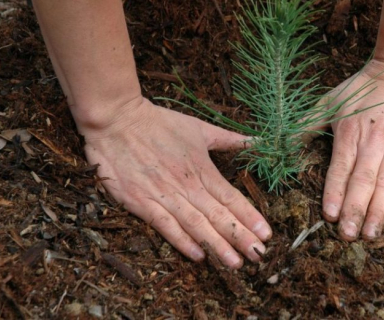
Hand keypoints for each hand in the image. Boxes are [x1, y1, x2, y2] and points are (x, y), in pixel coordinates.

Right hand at [81, 97, 271, 267]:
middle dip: (240, 237)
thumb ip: (229, 139)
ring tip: (235, 263)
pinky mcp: (140, 202)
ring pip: (196, 225)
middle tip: (259, 256)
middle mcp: (187, 185)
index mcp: (202, 168)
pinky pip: (164, 226)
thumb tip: (258, 142)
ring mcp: (164, 195)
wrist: (116, 120)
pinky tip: (198, 256)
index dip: (249, 217)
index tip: (266, 234)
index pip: (231, 197)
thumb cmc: (159, 123)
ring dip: (217, 245)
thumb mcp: (199, 128)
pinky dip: (181, 241)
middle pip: (218, 215)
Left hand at [321, 59, 383, 239]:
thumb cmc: (364, 87)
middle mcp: (374, 142)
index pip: (340, 168)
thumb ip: (306, 124)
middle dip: (355, 210)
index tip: (330, 216)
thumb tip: (280, 143)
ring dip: (379, 211)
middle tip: (348, 236)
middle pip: (363, 181)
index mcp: (349, 133)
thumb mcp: (330, 101)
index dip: (334, 192)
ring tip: (370, 234)